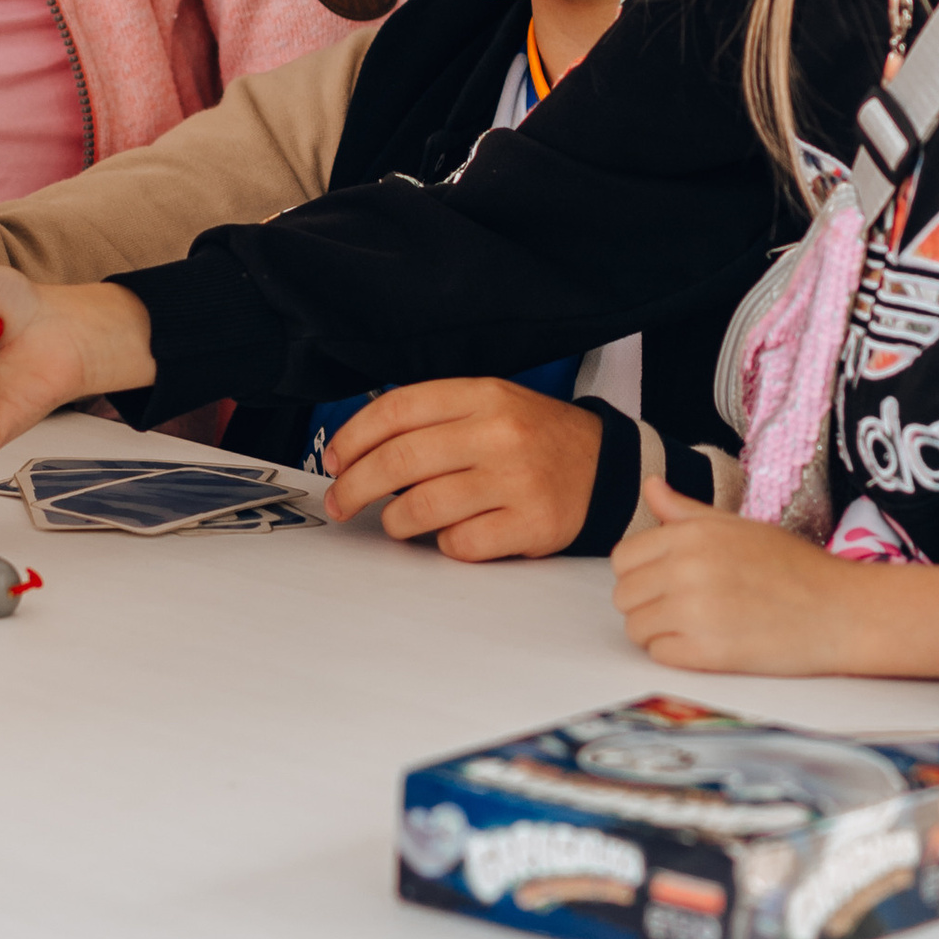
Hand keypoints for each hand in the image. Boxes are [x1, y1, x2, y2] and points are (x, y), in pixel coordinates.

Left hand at [324, 376, 602, 559]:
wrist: (604, 467)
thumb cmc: (533, 439)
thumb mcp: (489, 405)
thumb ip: (432, 419)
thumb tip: (358, 451)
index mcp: (482, 395)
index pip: (397, 409)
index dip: (353, 437)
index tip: (334, 459)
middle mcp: (498, 433)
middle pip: (399, 460)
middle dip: (355, 486)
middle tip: (341, 502)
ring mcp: (516, 480)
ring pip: (422, 506)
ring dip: (395, 520)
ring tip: (397, 520)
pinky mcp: (530, 524)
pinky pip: (461, 543)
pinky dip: (445, 543)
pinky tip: (452, 533)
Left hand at [611, 482, 938, 676]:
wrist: (840, 611)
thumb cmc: (793, 567)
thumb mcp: (738, 526)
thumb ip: (685, 512)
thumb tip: (650, 486)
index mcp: (691, 534)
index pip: (623, 558)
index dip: (642, 573)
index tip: (669, 582)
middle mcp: (686, 568)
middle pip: (624, 596)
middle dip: (648, 605)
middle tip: (687, 608)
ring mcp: (694, 611)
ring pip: (636, 629)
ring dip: (660, 632)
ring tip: (700, 626)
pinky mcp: (706, 652)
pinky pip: (659, 656)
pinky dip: (678, 655)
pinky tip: (710, 645)